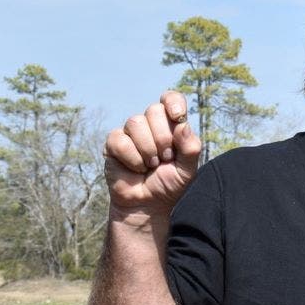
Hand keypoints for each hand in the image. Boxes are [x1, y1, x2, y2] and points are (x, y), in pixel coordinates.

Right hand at [104, 91, 201, 217]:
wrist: (147, 205)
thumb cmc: (168, 185)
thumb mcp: (187, 170)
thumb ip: (191, 148)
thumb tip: (183, 125)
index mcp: (170, 125)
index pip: (171, 98)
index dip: (173, 102)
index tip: (177, 116)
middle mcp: (149, 124)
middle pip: (154, 110)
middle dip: (163, 138)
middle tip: (165, 158)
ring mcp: (130, 132)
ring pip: (136, 123)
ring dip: (148, 150)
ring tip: (151, 165)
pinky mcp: (113, 143)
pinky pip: (121, 140)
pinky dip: (133, 159)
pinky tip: (136, 169)